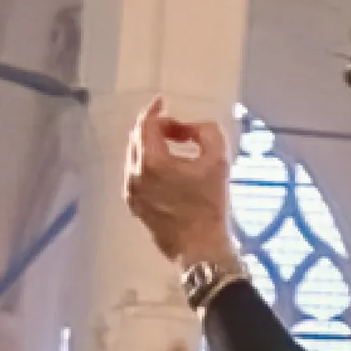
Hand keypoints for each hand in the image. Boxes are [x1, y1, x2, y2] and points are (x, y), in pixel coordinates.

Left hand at [123, 102, 241, 276]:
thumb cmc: (210, 205)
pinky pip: (137, 175)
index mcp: (151, 161)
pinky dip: (150, 165)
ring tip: (176, 149)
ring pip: (136, 158)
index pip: (146, 125)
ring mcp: (131, 192)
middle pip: (137, 140)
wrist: (200, 248)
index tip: (165, 103)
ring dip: (153, 147)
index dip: (156, 111)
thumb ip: (206, 133)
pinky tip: (170, 171)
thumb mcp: (218, 161)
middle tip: (179, 129)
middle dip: (156, 128)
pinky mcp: (135, 206)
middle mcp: (134, 174)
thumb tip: (193, 128)